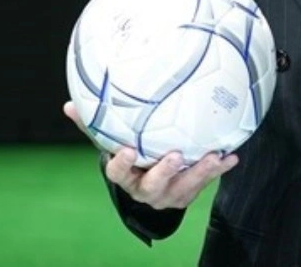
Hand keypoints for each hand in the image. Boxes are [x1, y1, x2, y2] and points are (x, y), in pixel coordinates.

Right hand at [63, 101, 238, 208]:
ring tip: (213, 156)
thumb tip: (69, 105)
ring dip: (200, 172)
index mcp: (126, 177)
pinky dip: (219, 170)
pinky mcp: (189, 194)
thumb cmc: (131, 159)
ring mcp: (170, 194)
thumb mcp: (112, 144)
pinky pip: (206, 183)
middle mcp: (146, 189)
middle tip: (174, 156)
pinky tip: (232, 156)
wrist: (152, 191)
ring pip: (185, 188)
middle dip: (164, 172)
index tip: (127, 150)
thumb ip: (95, 127)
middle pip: (153, 185)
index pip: (117, 174)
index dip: (122, 164)